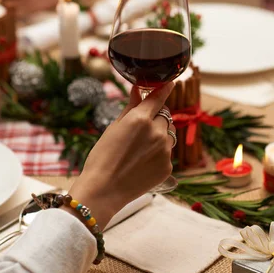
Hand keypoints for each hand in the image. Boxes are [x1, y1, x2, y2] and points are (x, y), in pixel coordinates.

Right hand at [67, 83, 175, 224]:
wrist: (103, 190)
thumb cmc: (102, 158)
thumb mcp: (113, 128)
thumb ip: (131, 107)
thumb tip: (138, 90)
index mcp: (141, 119)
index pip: (159, 98)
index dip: (165, 88)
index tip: (171, 82)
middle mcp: (157, 132)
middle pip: (165, 117)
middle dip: (156, 119)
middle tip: (139, 132)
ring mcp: (165, 150)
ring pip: (168, 135)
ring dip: (159, 136)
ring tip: (139, 150)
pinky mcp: (168, 166)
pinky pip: (167, 153)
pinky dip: (158, 155)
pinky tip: (142, 164)